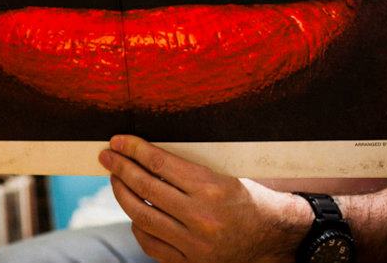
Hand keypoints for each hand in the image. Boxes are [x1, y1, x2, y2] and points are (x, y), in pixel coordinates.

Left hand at [99, 135, 311, 262]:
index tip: (118, 141)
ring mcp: (194, 245)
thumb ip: (187, 171)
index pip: (160, 163)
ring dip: (123, 195)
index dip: (134, 149)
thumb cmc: (255, 199)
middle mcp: (201, 218)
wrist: (280, 239)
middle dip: (121, 168)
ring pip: (143, 217)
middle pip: (146, 188)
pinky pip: (152, 245)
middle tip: (106, 156)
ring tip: (115, 180)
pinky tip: (134, 213)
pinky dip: (138, 227)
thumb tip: (146, 157)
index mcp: (212, 188)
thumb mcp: (226, 176)